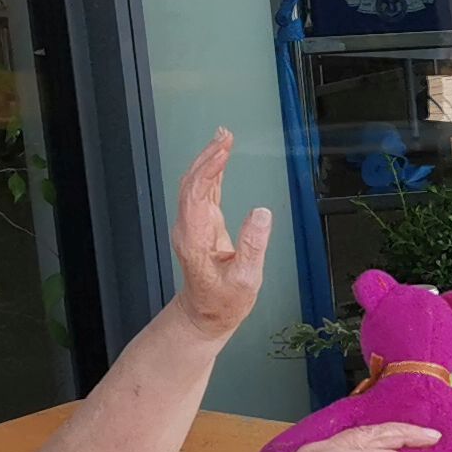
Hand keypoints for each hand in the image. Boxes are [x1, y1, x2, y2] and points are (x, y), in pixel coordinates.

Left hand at [167, 130, 274, 341]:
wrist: (205, 316)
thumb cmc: (224, 302)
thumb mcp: (246, 280)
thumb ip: (253, 246)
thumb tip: (263, 213)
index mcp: (195, 238)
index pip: (198, 194)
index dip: (210, 170)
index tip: (224, 151)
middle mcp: (189, 228)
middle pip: (193, 183)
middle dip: (208, 156)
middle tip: (225, 135)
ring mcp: (192, 225)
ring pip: (195, 185)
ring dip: (208, 160)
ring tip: (224, 138)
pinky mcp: (200, 225)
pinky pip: (203, 193)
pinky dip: (211, 172)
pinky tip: (220, 159)